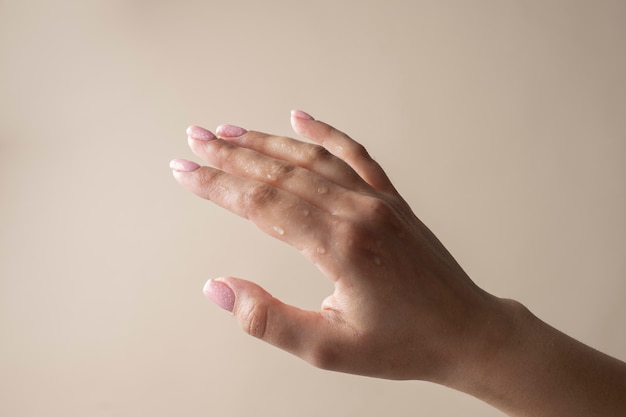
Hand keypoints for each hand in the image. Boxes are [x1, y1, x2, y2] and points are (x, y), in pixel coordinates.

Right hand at [170, 110, 507, 381]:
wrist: (464, 331)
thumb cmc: (403, 343)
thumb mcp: (329, 349)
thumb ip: (269, 320)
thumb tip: (218, 289)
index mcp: (341, 247)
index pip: (264, 204)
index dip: (218, 186)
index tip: (185, 172)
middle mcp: (358, 212)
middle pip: (282, 172)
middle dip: (232, 155)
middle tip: (195, 140)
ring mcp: (377, 201)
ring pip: (312, 159)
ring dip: (266, 142)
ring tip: (229, 132)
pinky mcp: (391, 200)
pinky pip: (355, 155)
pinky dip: (325, 134)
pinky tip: (301, 119)